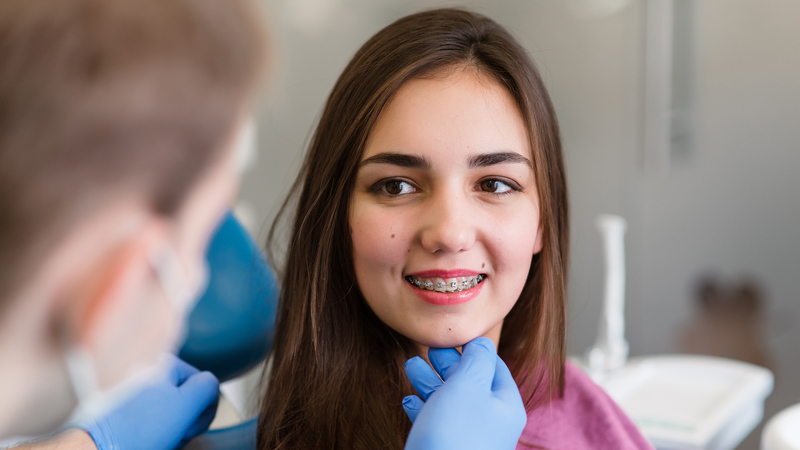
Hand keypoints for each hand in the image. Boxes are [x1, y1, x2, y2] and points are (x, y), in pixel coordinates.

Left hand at [81, 354, 218, 449]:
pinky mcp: (116, 408)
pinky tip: (142, 441)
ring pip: (165, 410)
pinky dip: (149, 432)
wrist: (94, 449)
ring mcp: (127, 388)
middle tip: (173, 434)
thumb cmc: (137, 431)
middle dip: (184, 419)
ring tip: (155, 440)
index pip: (202, 382)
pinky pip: (146, 419)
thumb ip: (208, 386)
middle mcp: (143, 369)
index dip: (203, 408)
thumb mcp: (187, 404)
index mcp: (161, 361)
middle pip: (183, 395)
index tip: (191, 425)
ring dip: (168, 428)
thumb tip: (209, 385)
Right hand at [403, 337, 526, 449]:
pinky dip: (423, 409)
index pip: (493, 366)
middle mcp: (491, 424)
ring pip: (450, 403)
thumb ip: (477, 359)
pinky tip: (408, 402)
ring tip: (410, 367)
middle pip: (470, 384)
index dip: (470, 349)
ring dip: (429, 382)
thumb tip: (481, 343)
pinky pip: (437, 426)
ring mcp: (470, 441)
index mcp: (505, 406)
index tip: (448, 337)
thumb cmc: (455, 435)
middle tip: (426, 349)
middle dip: (446, 364)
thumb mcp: (469, 385)